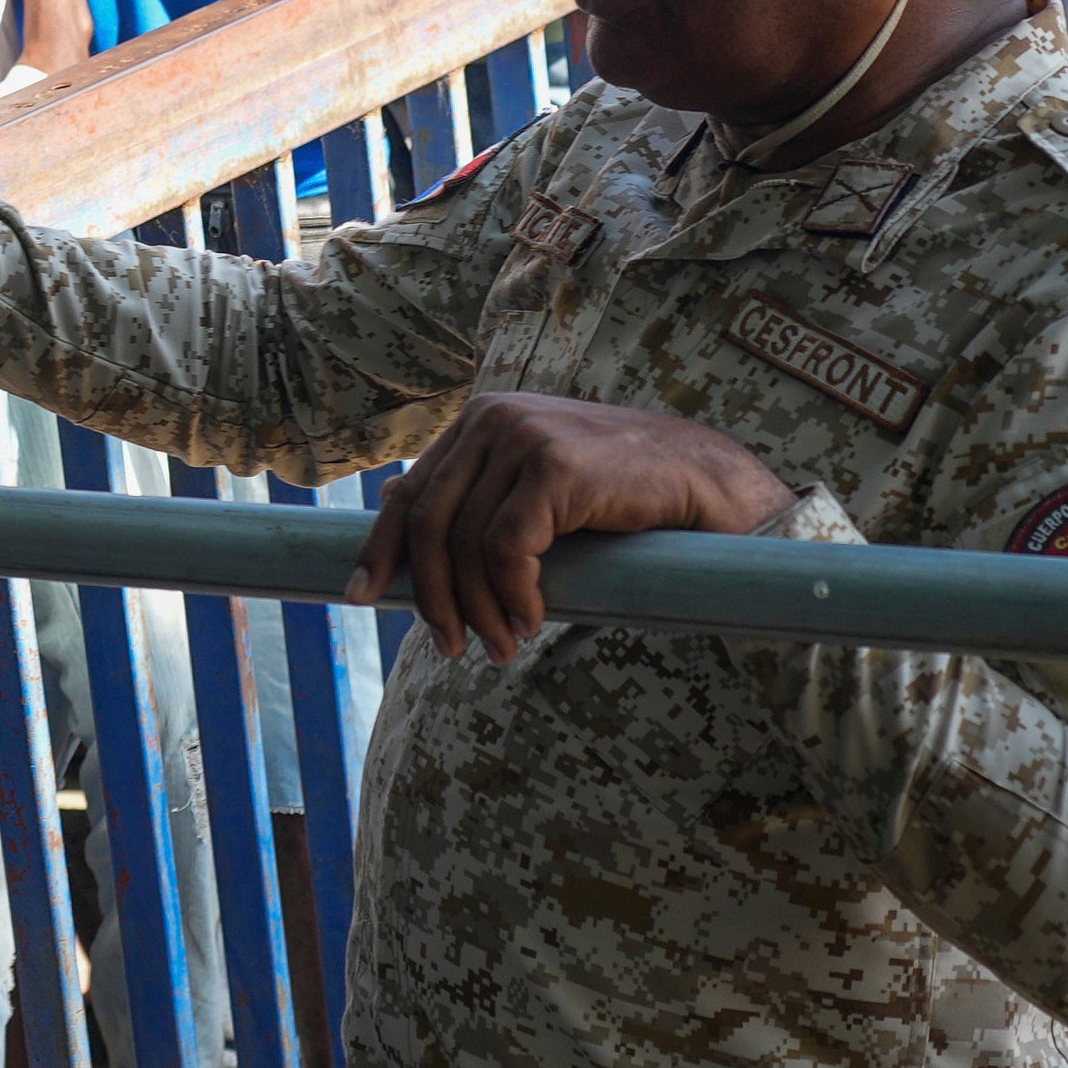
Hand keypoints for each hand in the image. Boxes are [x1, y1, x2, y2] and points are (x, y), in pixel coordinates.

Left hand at [347, 390, 794, 656]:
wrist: (705, 479)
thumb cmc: (622, 493)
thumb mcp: (535, 487)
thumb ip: (477, 493)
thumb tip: (397, 511)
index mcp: (480, 421)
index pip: (411, 491)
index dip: (380, 548)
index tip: (362, 597)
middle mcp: (493, 420)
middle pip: (429, 522)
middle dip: (431, 594)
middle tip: (446, 647)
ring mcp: (523, 438)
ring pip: (465, 542)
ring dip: (479, 608)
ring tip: (500, 647)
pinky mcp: (555, 467)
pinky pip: (507, 548)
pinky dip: (512, 594)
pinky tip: (531, 622)